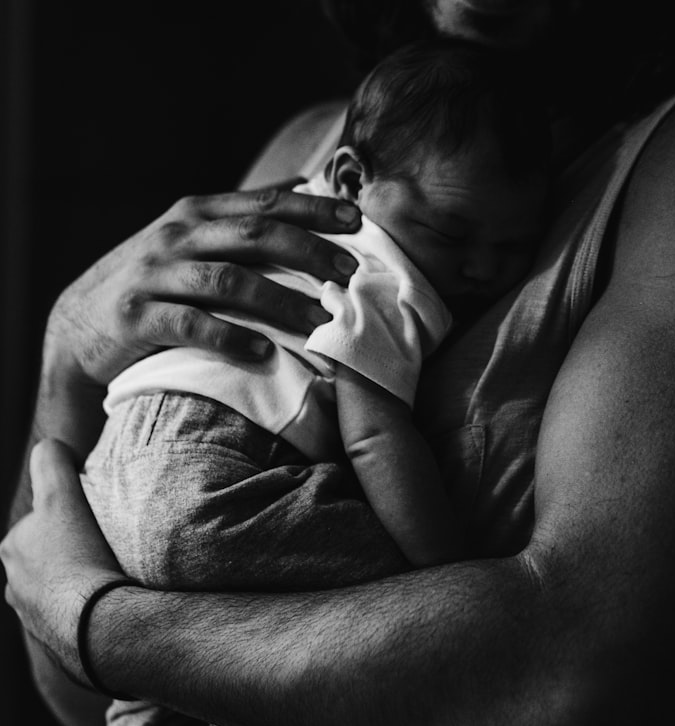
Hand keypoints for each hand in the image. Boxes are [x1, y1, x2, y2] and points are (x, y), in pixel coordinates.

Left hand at [2, 439, 124, 686]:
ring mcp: (40, 622)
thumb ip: (52, 464)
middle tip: (111, 548)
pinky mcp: (66, 648)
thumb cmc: (82, 559)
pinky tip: (118, 607)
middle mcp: (17, 589)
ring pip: (66, 592)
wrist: (102, 626)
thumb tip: (54, 446)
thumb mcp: (62, 499)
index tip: (95, 520)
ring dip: (86, 585)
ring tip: (119, 579)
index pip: (42, 523)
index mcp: (14, 552)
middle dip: (75, 553)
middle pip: (52, 559)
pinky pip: (83, 622)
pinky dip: (95, 613)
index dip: (69, 516)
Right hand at [48, 181, 361, 384]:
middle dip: (309, 252)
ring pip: (228, 280)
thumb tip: (302, 184)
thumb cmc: (154, 282)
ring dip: (281, 302)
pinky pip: (191, 325)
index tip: (358, 220)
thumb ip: (241, 217)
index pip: (264, 203)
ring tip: (320, 322)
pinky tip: (264, 353)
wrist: (78, 326)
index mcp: (197, 213)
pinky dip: (231, 337)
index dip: (313, 209)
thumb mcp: (193, 239)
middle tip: (350, 274)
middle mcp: (177, 235)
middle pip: (254, 235)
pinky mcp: (137, 316)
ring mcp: (155, 274)